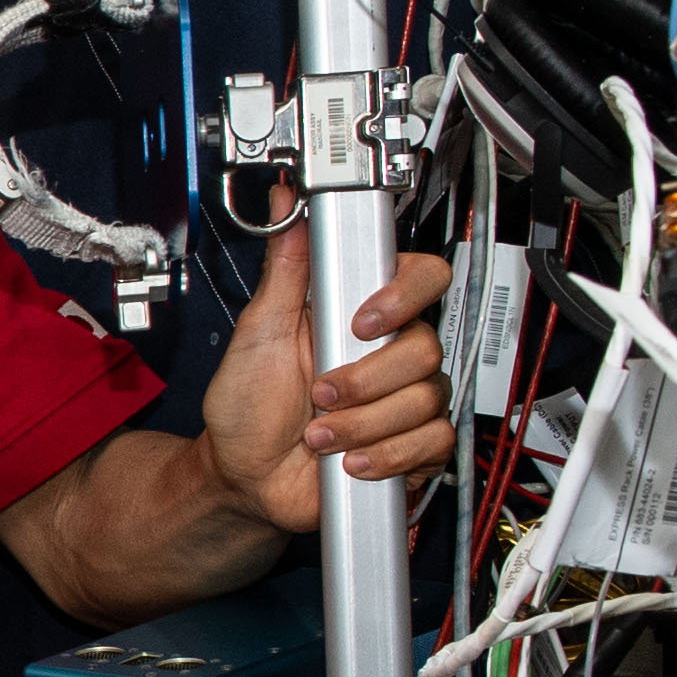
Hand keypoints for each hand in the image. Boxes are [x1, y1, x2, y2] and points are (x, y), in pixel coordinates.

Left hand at [203, 225, 454, 527]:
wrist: (244, 475)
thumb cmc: (248, 405)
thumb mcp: (258, 331)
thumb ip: (285, 267)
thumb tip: (285, 202)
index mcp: (360, 315)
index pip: (422, 279)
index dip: (404, 296)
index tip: (363, 321)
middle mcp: (389, 354)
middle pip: (426, 348)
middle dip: (364, 380)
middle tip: (320, 394)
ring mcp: (403, 399)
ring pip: (427, 399)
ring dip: (362, 424)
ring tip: (319, 433)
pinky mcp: (413, 444)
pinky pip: (433, 442)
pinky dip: (387, 455)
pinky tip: (351, 459)